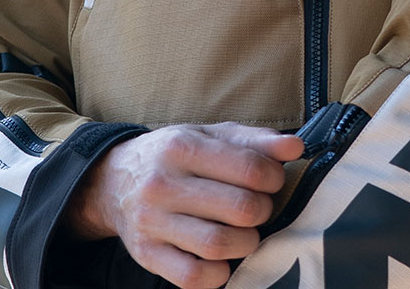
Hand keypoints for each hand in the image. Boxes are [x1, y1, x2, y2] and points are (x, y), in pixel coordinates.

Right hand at [65, 121, 304, 288]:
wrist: (114, 181)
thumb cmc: (174, 156)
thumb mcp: (209, 135)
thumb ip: (254, 140)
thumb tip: (295, 147)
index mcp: (182, 146)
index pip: (248, 168)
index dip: (274, 177)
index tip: (272, 180)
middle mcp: (164, 183)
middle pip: (239, 209)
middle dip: (262, 211)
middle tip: (259, 207)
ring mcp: (152, 222)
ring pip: (218, 245)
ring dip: (246, 243)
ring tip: (245, 232)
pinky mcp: (147, 255)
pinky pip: (192, 277)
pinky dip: (218, 274)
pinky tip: (224, 259)